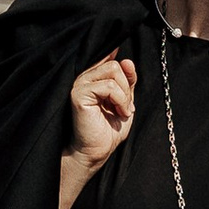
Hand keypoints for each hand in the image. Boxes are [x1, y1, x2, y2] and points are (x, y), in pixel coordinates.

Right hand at [67, 51, 136, 166]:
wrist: (96, 152)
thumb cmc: (108, 131)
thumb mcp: (125, 102)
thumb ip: (127, 82)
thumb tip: (127, 61)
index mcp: (94, 78)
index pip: (109, 57)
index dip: (123, 64)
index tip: (130, 76)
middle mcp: (84, 78)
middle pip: (114, 64)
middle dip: (127, 86)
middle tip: (126, 107)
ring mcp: (80, 85)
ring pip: (113, 71)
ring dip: (125, 94)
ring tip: (122, 111)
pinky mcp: (79, 94)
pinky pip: (109, 86)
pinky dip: (120, 99)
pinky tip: (119, 113)